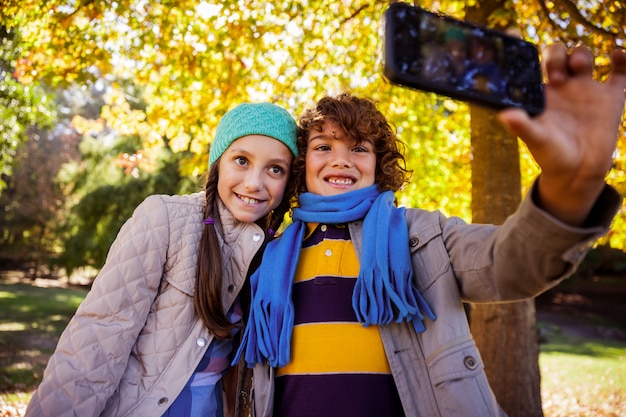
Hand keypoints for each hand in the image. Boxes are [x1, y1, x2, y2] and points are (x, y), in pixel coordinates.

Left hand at [498, 44, 625, 224]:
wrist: (578, 172)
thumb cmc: (551, 156)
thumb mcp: (536, 139)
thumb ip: (522, 125)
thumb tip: (505, 115)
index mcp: (539, 93)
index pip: (529, 64)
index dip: (523, 50)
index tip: (516, 37)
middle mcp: (561, 87)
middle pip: (557, 55)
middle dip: (555, 56)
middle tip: (554, 74)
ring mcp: (585, 90)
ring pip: (583, 57)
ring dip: (579, 55)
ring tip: (577, 67)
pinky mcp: (609, 97)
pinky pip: (619, 72)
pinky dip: (622, 60)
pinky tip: (617, 55)